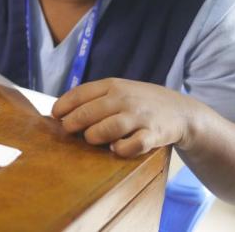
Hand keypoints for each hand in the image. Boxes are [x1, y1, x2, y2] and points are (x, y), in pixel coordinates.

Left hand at [52, 78, 196, 157]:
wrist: (180, 110)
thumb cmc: (140, 102)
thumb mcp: (119, 90)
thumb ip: (94, 98)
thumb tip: (61, 112)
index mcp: (113, 85)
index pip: (81, 93)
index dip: (63, 105)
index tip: (54, 115)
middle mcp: (124, 98)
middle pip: (89, 112)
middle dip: (73, 123)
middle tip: (68, 130)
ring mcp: (139, 116)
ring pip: (108, 128)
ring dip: (94, 136)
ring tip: (91, 138)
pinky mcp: (153, 135)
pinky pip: (132, 145)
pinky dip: (120, 149)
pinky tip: (115, 148)